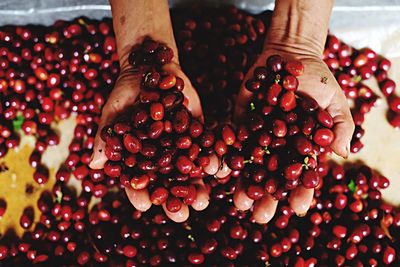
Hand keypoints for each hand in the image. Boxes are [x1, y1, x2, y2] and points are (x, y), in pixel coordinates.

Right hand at [89, 60, 210, 222]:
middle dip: (174, 201)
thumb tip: (93, 165)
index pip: (138, 182)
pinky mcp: (197, 132)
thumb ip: (105, 138)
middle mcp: (161, 158)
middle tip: (181, 216)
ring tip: (203, 200)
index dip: (140, 194)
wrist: (150, 68)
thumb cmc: (126, 92)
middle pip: (167, 185)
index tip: (145, 205)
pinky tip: (218, 170)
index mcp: (139, 159)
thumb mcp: (113, 113)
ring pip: (189, 173)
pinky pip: (206, 149)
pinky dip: (212, 159)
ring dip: (197, 187)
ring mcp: (181, 146)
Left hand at [233, 47, 354, 223]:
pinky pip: (231, 142)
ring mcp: (257, 137)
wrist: (289, 56)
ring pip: (249, 167)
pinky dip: (224, 156)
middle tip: (260, 216)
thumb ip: (340, 125)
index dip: (301, 192)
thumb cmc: (316, 79)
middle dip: (267, 197)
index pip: (302, 175)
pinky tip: (219, 171)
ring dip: (243, 184)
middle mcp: (277, 148)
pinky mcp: (239, 123)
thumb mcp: (334, 100)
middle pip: (272, 178)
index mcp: (301, 148)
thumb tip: (341, 153)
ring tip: (238, 201)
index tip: (297, 208)